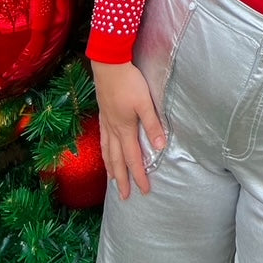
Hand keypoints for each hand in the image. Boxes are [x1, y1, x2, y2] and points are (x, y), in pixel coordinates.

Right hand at [91, 60, 166, 199]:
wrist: (109, 65)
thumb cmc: (129, 82)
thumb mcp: (145, 103)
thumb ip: (152, 124)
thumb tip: (160, 147)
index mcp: (125, 128)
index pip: (133, 158)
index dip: (139, 175)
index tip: (144, 190)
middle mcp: (113, 129)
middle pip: (117, 160)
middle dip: (122, 179)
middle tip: (124, 196)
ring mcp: (106, 122)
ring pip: (107, 151)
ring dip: (111, 168)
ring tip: (112, 181)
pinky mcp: (102, 113)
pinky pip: (102, 139)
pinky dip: (104, 151)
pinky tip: (105, 151)